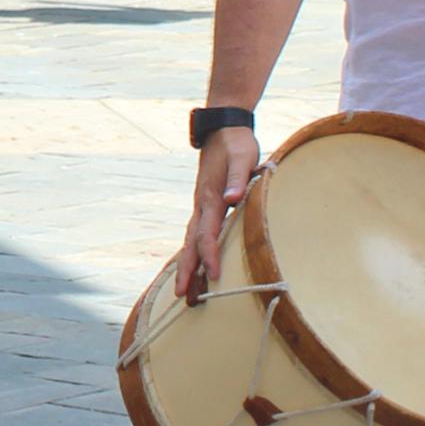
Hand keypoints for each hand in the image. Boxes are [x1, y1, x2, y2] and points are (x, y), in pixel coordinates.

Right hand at [177, 126, 260, 301]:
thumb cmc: (236, 144)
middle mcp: (202, 206)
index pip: (207, 233)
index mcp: (211, 198)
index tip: (214, 276)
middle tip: (182, 295)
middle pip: (190, 243)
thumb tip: (233, 199)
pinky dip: (193, 253)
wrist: (224, 129)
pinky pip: (196, 235)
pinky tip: (195, 266)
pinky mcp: (206, 207)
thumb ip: (239, 178)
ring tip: (185, 291)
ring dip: (188, 266)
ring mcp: (202, 207)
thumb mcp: (242, 157)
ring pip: (191, 241)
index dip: (209, 255)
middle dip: (186, 270)